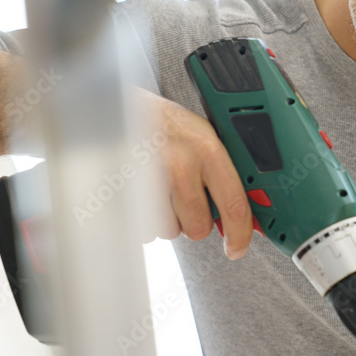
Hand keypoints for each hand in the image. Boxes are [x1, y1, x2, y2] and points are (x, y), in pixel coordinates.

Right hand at [134, 87, 252, 257]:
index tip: (237, 247)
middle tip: (183, 199)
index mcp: (207, 148)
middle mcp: (181, 163)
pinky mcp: (126, 192)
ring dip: (165, 217)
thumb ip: (219, 170)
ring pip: (168, 230)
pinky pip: (142, 227)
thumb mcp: (198, 133)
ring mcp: (151, 178)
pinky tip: (143, 192)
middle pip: (198, 227)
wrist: (115, 108)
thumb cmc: (158, 121)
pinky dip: (143, 216)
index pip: (234, 204)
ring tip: (159, 188)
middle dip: (192, 222)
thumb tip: (240, 211)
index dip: (239, 234)